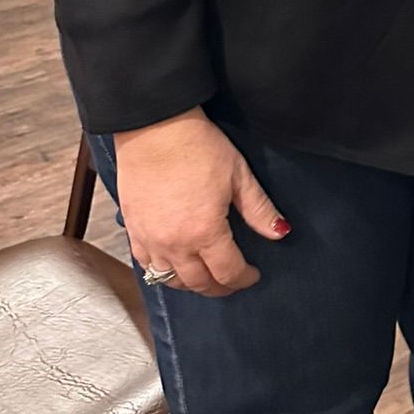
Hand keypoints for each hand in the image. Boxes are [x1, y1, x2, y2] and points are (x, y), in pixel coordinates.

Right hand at [114, 107, 288, 296]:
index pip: (228, 271)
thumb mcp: (238, 175)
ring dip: (191, 284)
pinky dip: (161, 272)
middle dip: (220, 287)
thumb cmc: (197, 146)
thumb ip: (259, 209)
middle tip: (232, 281)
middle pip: (199, 283)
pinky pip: (145, 265)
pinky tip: (172, 266)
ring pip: (170, 280)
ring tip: (206, 277)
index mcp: (205, 232)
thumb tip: (281, 232)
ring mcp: (150, 239)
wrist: (154, 127)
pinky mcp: (133, 229)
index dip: (244, 278)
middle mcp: (175, 244)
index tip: (253, 275)